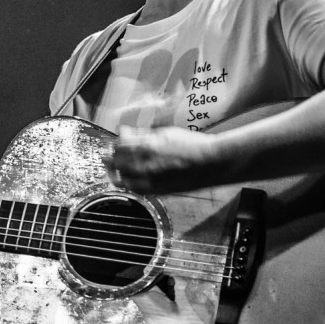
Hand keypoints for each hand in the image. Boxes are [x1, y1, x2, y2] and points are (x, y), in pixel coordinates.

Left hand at [105, 125, 226, 194]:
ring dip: (118, 172)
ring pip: (122, 179)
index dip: (115, 143)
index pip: (118, 146)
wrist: (211, 163)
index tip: (117, 141)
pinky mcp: (157, 191)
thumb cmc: (191, 145)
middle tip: (115, 153)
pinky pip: (135, 189)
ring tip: (120, 166)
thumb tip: (125, 131)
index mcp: (147, 147)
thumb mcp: (165, 133)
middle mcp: (146, 166)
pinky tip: (133, 176)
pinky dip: (129, 182)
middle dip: (113, 157)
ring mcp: (151, 181)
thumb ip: (142, 134)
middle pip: (117, 163)